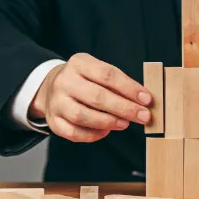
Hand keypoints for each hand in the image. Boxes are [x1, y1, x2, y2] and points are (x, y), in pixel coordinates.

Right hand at [29, 53, 151, 142]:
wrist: (51, 86)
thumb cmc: (84, 80)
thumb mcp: (97, 70)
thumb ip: (117, 83)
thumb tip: (143, 100)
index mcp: (79, 63)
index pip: (107, 74)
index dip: (129, 88)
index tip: (147, 99)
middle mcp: (64, 81)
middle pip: (97, 96)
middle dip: (124, 108)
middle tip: (143, 116)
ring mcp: (56, 102)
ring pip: (82, 116)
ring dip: (109, 122)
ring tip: (125, 123)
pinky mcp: (53, 120)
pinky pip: (73, 132)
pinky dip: (92, 135)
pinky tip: (106, 131)